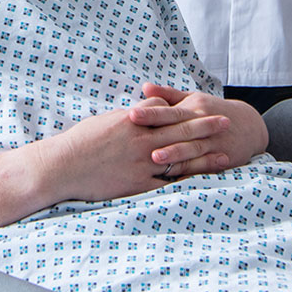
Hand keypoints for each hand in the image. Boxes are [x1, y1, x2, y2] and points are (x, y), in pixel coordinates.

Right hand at [24, 100, 231, 203]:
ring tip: (224, 155)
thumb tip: (144, 112)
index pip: (168, 112)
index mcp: (134, 122)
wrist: (63, 166)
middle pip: (181, 132)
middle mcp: (142, 141)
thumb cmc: (81, 142)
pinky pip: (167, 183)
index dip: (190, 112)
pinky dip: (186, 182)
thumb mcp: (107, 121)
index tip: (209, 108)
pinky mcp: (138, 184)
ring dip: (204, 157)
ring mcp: (142, 163)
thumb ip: (130, 118)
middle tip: (227, 123)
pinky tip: (202, 182)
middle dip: (206, 127)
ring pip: (180, 159)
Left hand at [129, 83, 266, 177]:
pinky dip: (191, 171)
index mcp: (193, 107)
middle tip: (136, 139)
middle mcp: (203, 123)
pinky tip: (176, 178)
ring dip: (175, 154)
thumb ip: (168, 96)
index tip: (131, 115)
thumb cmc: (213, 111)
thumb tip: (145, 88)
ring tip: (155, 158)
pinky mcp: (222, 158)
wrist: (250, 125)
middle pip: (179, 129)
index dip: (151, 114)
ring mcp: (213, 142)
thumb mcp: (194, 99)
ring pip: (192, 149)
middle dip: (158, 135)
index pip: (169, 110)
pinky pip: (204, 166)